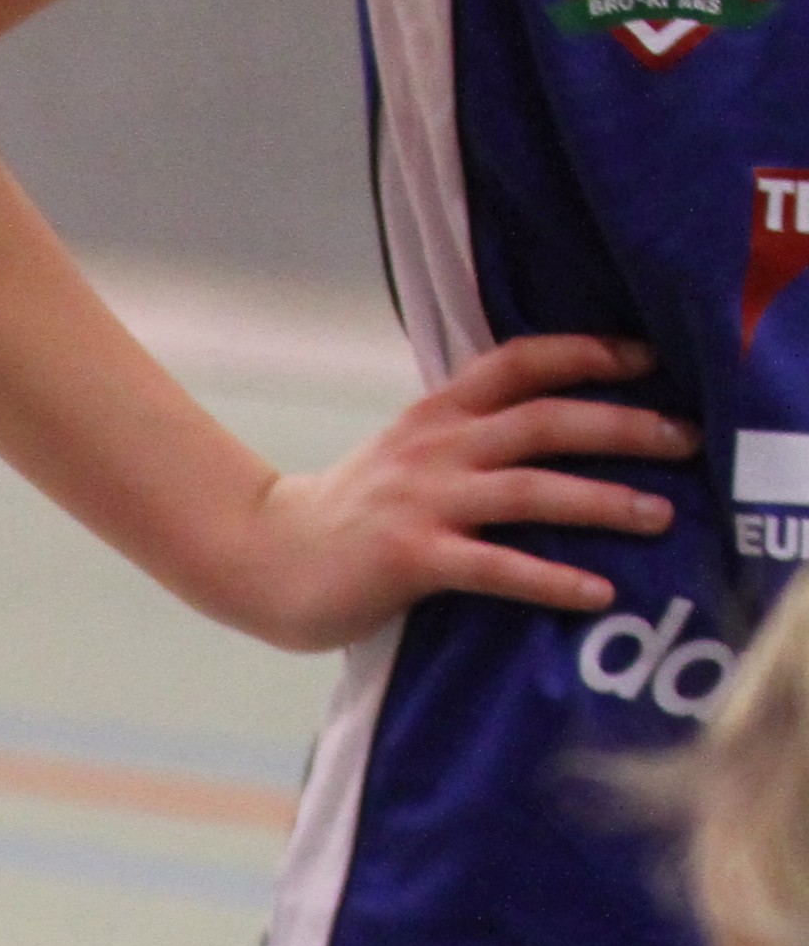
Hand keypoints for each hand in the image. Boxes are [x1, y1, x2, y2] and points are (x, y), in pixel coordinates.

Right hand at [183, 335, 694, 649]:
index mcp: (435, 416)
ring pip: (533, 489)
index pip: (520, 362)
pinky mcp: (409, 558)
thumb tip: (549, 439)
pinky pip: (497, 567)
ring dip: (605, 501)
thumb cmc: (343, 516)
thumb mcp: (405, 457)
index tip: (648, 360)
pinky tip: (596, 593)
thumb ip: (466, 440)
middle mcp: (434, 449)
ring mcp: (421, 502)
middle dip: (625, 426)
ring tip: (660, 517)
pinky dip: (552, 580)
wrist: (259, 558)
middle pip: (545, 420)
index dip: (588, 352)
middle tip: (687, 441)